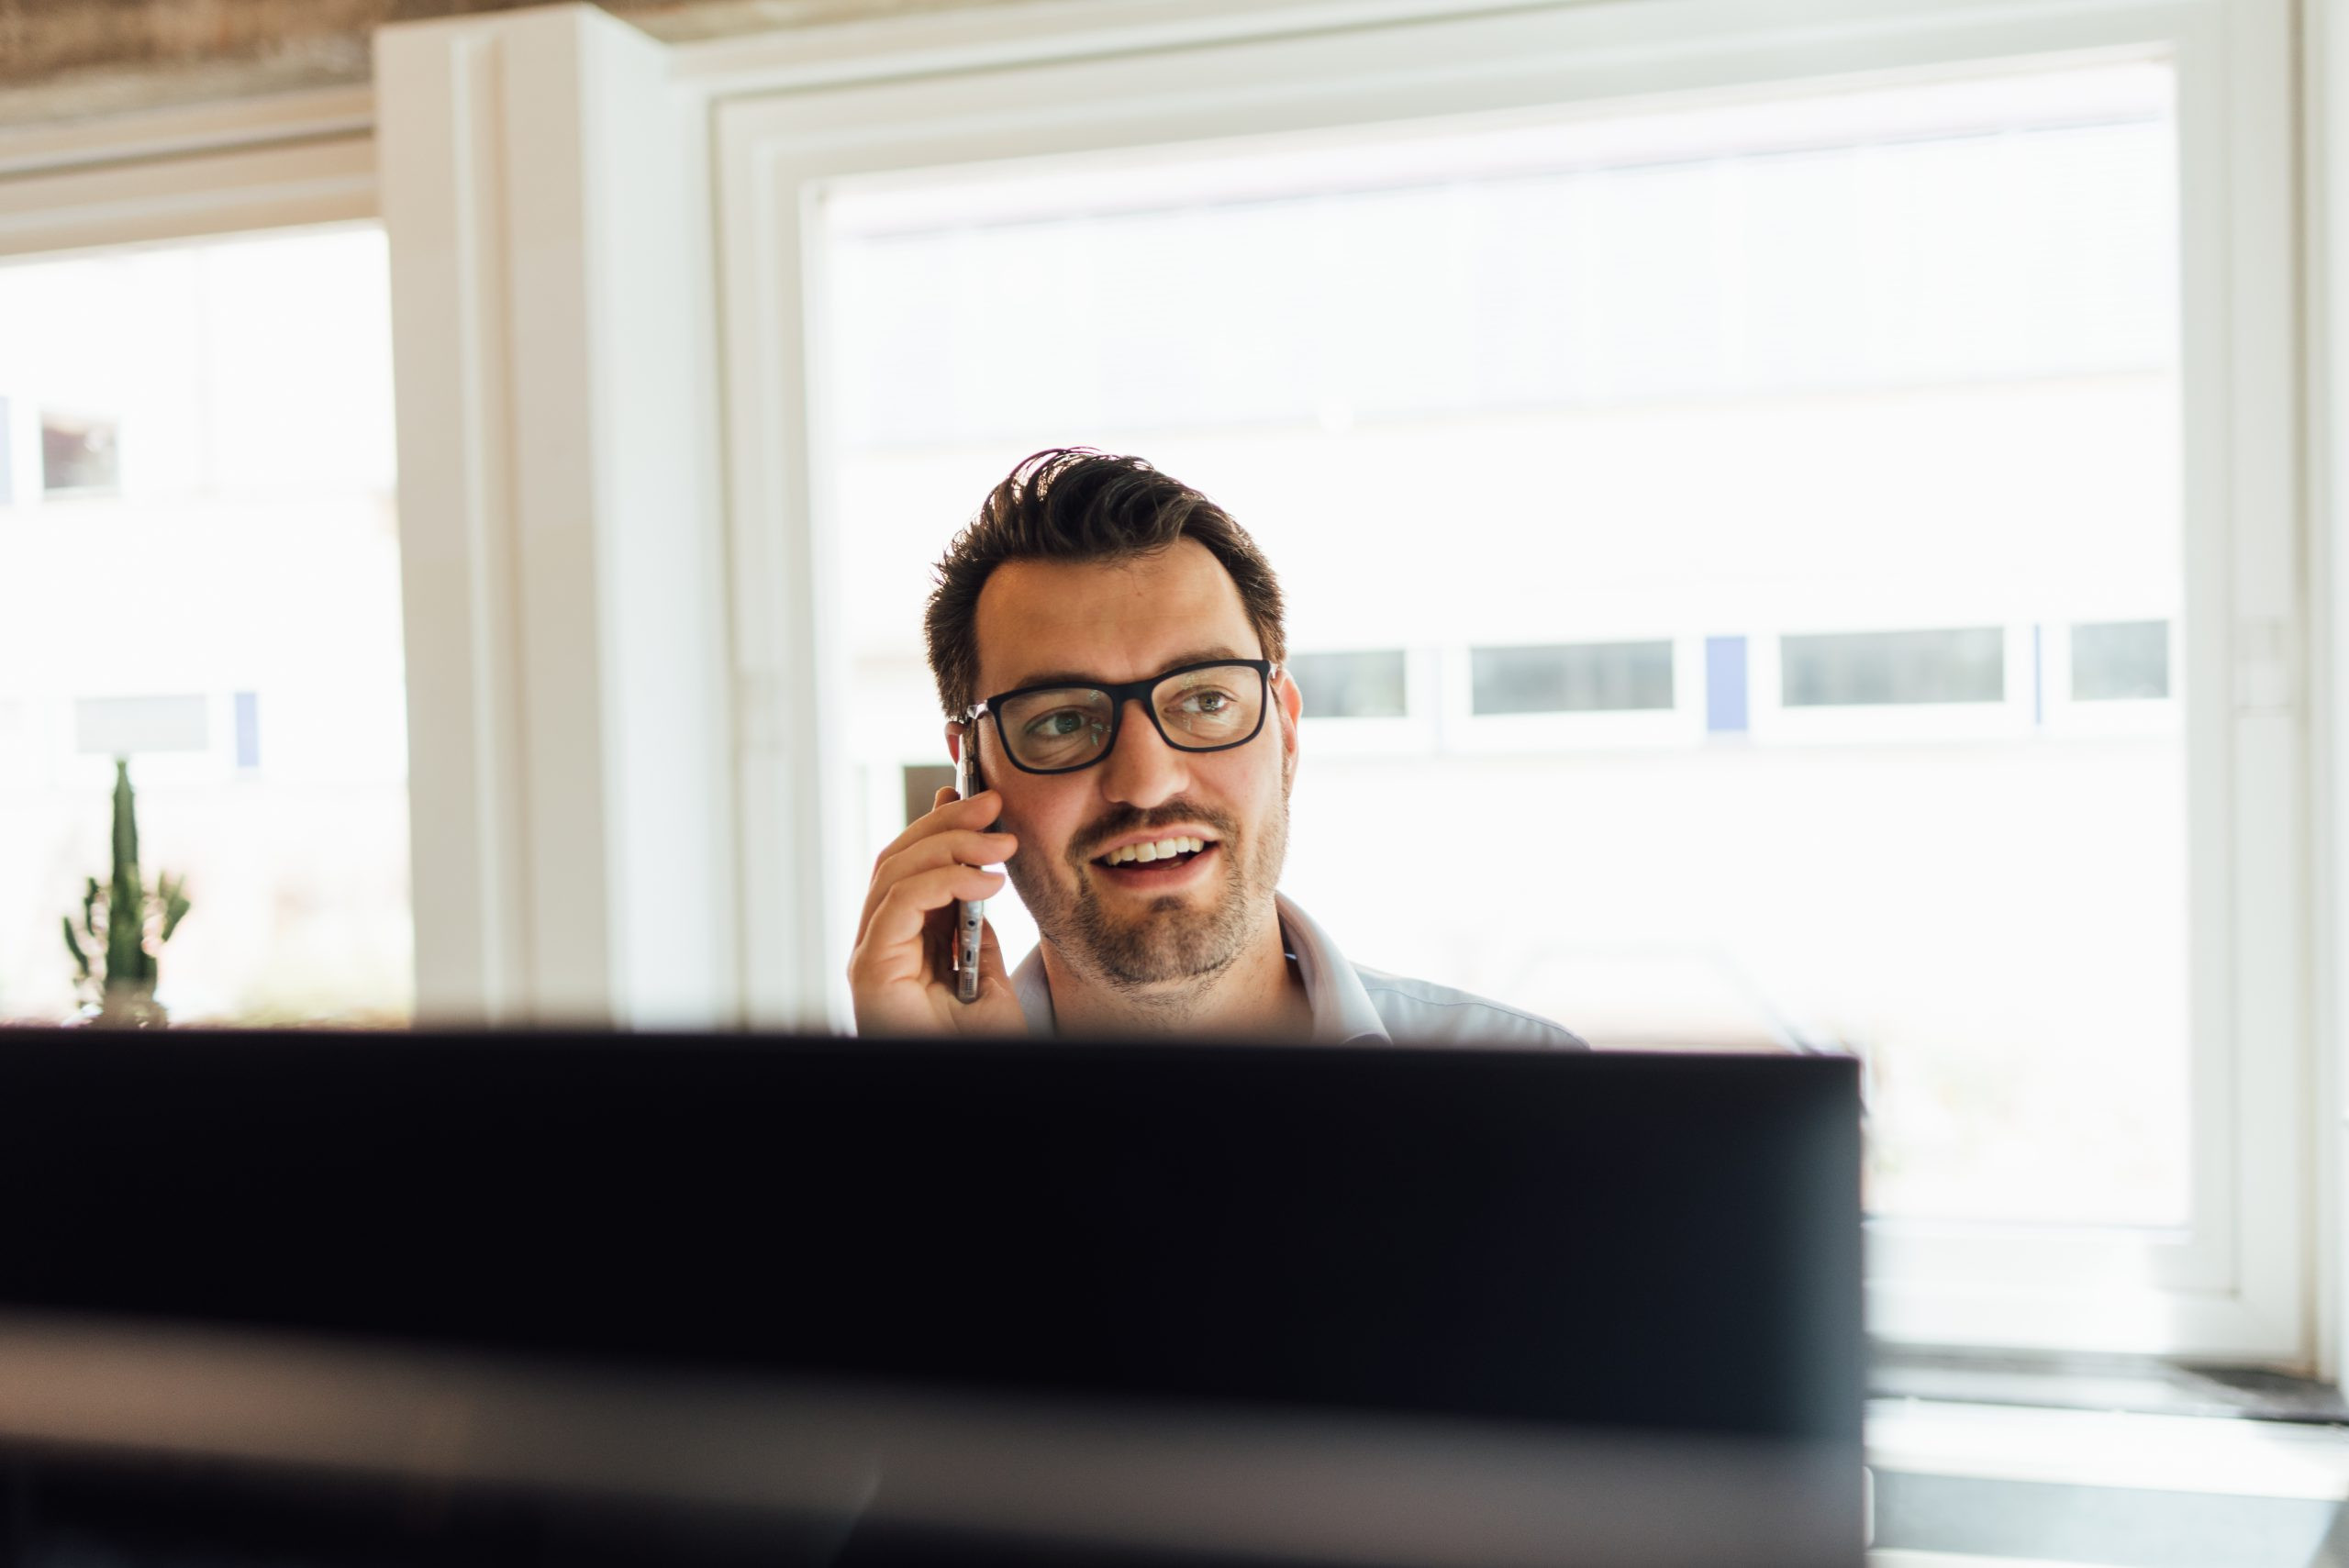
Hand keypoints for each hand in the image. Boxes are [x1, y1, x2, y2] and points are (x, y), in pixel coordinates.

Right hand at [848, 786, 1027, 1036]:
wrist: (977, 1097)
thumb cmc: (981, 1050)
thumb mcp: (989, 976)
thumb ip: (976, 930)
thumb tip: (980, 874)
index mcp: (902, 944)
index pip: (909, 867)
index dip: (939, 826)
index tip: (977, 798)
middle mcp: (878, 945)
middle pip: (897, 859)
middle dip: (947, 823)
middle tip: (995, 804)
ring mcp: (870, 957)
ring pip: (894, 871)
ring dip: (952, 845)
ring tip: (1002, 843)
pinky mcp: (870, 972)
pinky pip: (898, 904)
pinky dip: (943, 881)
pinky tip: (986, 883)